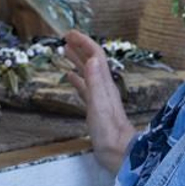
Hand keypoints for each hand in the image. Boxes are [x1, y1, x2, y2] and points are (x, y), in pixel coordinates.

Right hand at [63, 30, 133, 172]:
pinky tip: (70, 77)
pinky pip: (85, 87)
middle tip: (65, 38)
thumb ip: (95, 82)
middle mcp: (103, 87)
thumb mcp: (99, 105)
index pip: (95, 56)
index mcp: (104, 83)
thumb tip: (91, 58)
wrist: (119, 151)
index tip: (69, 34)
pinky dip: (77, 79)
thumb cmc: (108, 131)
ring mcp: (100, 97)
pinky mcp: (96, 108)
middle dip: (80, 47)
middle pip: (92, 61)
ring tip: (65, 52)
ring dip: (77, 60)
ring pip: (87, 72)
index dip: (84, 42)